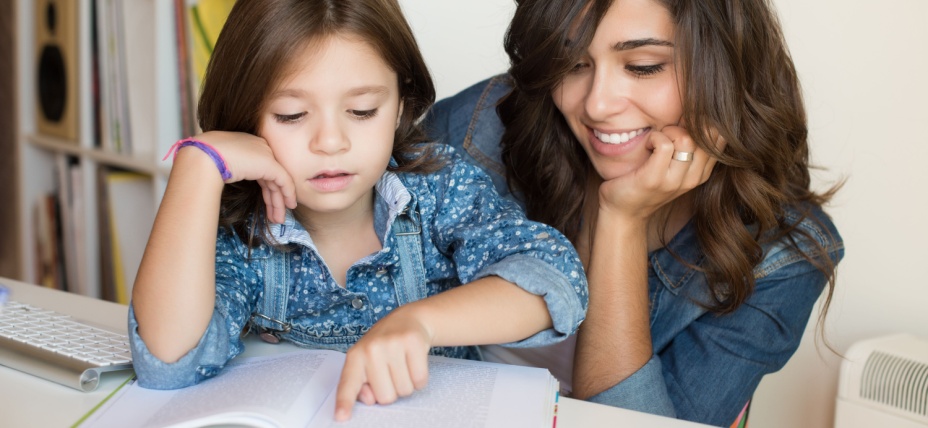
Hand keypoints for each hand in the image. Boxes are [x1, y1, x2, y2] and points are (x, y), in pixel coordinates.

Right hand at [190, 131, 296, 223]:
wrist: (205, 155)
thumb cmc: (205, 160)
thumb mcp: (222, 164)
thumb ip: (233, 169)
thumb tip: (231, 177)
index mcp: (248, 145)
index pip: (262, 170)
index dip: (266, 189)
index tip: (267, 204)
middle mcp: (259, 147)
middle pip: (270, 177)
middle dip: (274, 198)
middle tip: (275, 216)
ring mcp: (266, 154)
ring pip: (278, 181)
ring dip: (279, 202)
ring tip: (278, 219)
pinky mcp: (271, 163)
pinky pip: (284, 181)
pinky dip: (288, 194)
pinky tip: (289, 206)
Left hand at [334, 307, 432, 420]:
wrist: (407, 319)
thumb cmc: (384, 347)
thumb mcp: (367, 363)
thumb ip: (362, 385)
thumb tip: (369, 398)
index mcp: (355, 357)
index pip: (348, 384)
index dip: (345, 402)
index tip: (341, 417)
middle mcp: (371, 348)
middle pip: (385, 397)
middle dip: (392, 390)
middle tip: (391, 371)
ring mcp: (392, 343)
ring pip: (404, 390)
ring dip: (407, 383)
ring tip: (402, 365)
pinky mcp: (413, 341)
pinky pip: (420, 380)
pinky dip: (420, 377)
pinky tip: (413, 362)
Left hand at [598, 126, 723, 220]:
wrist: (623, 211)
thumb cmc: (645, 181)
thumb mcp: (674, 165)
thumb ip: (688, 145)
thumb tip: (695, 111)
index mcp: (702, 173)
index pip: (720, 137)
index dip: (702, 122)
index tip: (683, 123)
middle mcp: (693, 178)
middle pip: (706, 136)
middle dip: (684, 125)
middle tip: (666, 133)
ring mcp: (675, 181)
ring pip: (686, 139)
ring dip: (667, 131)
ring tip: (656, 140)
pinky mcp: (654, 179)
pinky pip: (664, 145)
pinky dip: (653, 138)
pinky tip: (646, 146)